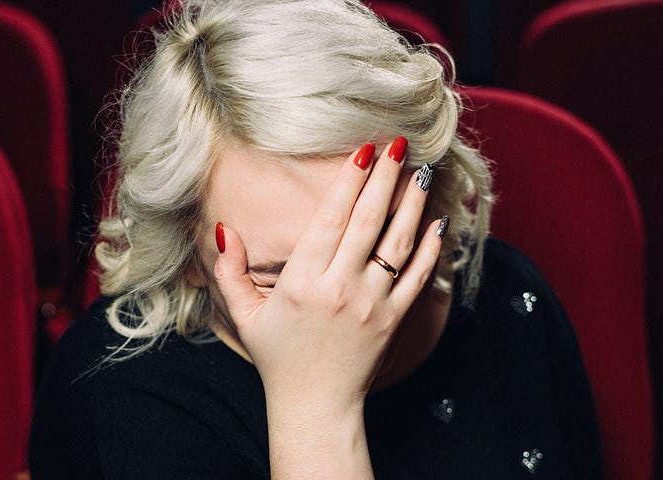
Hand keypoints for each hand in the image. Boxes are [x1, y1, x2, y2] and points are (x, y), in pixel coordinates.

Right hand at [211, 137, 446, 410]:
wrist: (316, 405)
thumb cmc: (279, 357)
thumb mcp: (244, 315)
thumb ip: (230, 271)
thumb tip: (224, 229)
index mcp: (303, 281)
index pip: (332, 219)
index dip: (350, 181)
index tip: (364, 150)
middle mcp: (340, 288)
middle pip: (369, 221)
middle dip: (385, 178)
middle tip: (398, 143)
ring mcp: (371, 304)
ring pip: (398, 243)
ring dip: (412, 203)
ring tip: (421, 170)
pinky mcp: (394, 320)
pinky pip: (418, 277)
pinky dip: (430, 248)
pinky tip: (437, 221)